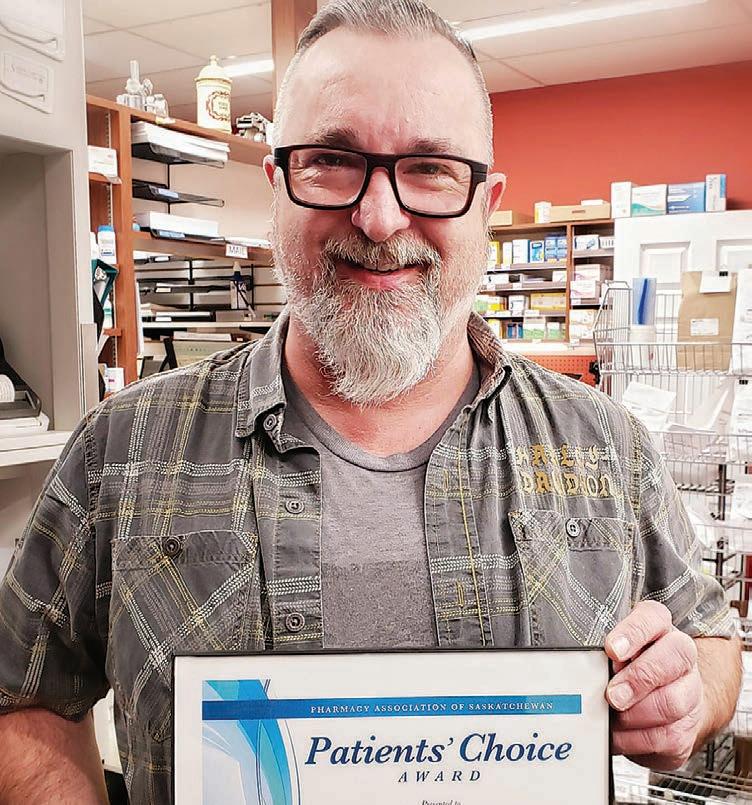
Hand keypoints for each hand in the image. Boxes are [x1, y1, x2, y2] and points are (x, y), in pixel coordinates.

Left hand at [605, 600, 704, 769]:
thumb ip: (603, 653)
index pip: (653, 618)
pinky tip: (620, 734)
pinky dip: (636, 739)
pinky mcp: (688, 727)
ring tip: (613, 716)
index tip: (612, 649)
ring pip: (672, 703)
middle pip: (672, 660)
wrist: (669, 699)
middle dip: (637, 680)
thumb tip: (582, 669)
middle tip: (612, 694)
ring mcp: (690, 692)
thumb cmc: (632, 668)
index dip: (633, 633)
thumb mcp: (615, 652)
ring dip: (635, 714)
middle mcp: (681, 656)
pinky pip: (666, 736)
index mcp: (660, 629)